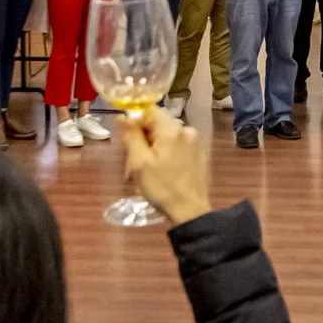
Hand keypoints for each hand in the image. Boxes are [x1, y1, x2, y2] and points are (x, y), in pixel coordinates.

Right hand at [123, 106, 209, 223]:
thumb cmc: (162, 187)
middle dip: (144, 138)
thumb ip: (131, 136)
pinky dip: (166, 153)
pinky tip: (162, 171)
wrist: (190, 211)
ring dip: (154, 148)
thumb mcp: (140, 163)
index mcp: (172, 129)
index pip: (149, 111)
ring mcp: (195, 142)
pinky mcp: (199, 153)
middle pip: (158, 124)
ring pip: (167, 136)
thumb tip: (123, 116)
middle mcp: (186, 130)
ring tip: (147, 171)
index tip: (129, 141)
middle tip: (134, 162)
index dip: (136, 122)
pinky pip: (177, 145)